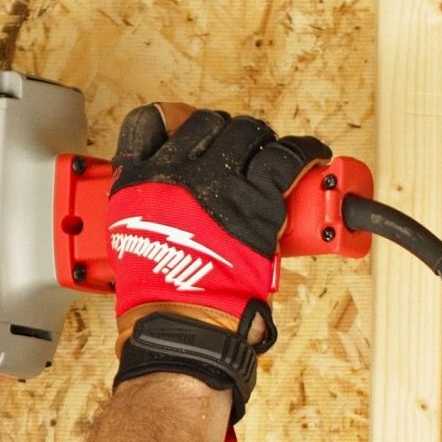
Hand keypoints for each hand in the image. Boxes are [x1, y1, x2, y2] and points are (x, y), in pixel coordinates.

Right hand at [107, 104, 328, 428]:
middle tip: (238, 153)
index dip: (174, 121)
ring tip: (268, 157)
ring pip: (248, 132)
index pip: (151, 123)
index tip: (189, 130)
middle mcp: (175, 173)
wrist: (180, 320)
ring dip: (260, 140)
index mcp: (138, 181)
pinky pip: (288, 156)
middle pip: (207, 122)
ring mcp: (218, 182)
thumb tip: (171, 197)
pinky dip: (304, 151)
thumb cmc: (159, 292)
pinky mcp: (257, 199)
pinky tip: (310, 156)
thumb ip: (147, 207)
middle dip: (225, 134)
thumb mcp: (131, 237)